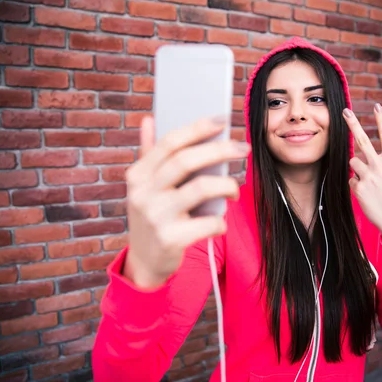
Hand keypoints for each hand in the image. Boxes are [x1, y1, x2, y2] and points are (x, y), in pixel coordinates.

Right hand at [124, 116, 249, 288]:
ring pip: (201, 188)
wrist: (145, 263)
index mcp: (138, 175)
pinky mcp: (170, 239)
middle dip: (220, 150)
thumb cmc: (153, 216)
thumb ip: (148, 153)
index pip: (169, 142)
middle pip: (186, 161)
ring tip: (235, 190)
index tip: (222, 119)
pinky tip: (221, 223)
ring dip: (226, 185)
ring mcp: (156, 216)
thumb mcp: (144, 187)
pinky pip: (208, 222)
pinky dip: (221, 221)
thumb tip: (149, 119)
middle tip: (243, 147)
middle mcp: (144, 193)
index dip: (197, 128)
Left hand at [343, 104, 381, 247]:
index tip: (377, 106)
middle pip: (362, 139)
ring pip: (353, 161)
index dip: (381, 120)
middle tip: (346, 111)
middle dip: (353, 123)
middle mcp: (380, 165)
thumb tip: (361, 160)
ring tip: (370, 183)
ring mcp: (368, 176)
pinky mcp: (358, 187)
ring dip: (358, 169)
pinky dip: (357, 186)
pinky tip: (368, 196)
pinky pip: (351, 180)